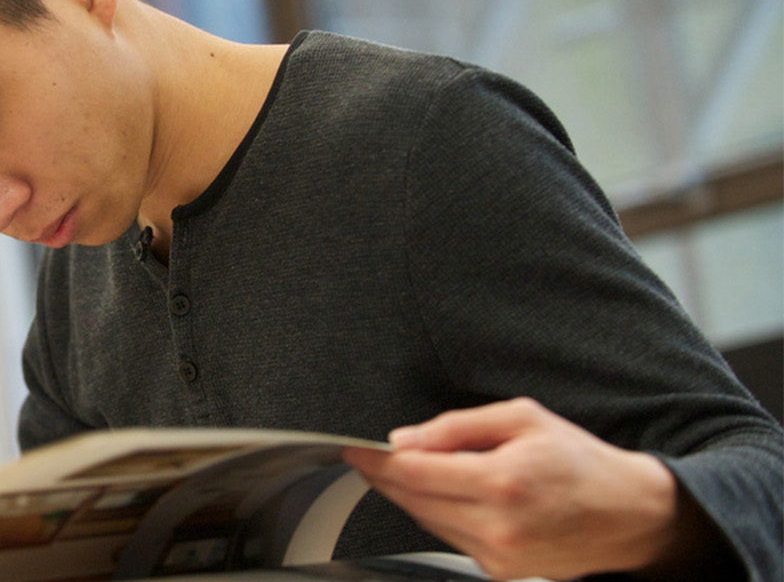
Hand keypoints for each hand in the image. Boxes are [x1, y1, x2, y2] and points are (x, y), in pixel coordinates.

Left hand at [343, 397, 682, 580]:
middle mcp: (498, 525)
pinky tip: (453, 497)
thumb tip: (406, 439)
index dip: (376, 461)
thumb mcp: (523, 419)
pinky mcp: (500, 572)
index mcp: (502, 482)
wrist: (630, 515)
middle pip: (413, 501)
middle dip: (387, 477)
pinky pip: (450, 539)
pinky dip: (441, 516)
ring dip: (412, 497)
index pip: (415, 473)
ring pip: (427, 522)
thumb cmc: (582, 462)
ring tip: (418, 471)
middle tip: (373, 457)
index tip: (355, 449)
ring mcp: (498, 555)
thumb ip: (457, 428)